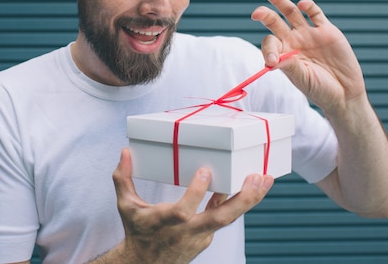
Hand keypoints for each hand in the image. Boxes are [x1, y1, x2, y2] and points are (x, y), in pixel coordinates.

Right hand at [111, 148, 272, 263]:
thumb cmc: (137, 230)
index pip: (184, 210)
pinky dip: (236, 201)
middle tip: (256, 178)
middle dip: (242, 199)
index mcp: (165, 222)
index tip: (205, 171)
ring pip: (228, 218)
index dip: (195, 193)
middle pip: (220, 218)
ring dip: (249, 199)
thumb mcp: (125, 204)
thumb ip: (123, 178)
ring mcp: (200, 236)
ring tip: (265, 179)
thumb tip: (124, 151)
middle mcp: (186, 231)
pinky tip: (250, 184)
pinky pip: (223, 216)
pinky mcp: (207, 236)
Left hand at [251, 0, 366, 116]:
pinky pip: (315, 14)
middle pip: (275, 22)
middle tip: (256, 13)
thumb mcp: (303, 79)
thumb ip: (290, 66)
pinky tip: (302, 4)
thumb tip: (273, 59)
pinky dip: (309, 6)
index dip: (268, 50)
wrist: (344, 93)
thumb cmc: (320, 90)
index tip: (272, 62)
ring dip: (280, 1)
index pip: (270, 44)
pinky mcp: (327, 30)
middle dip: (265, 15)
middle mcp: (293, 41)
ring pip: (291, 12)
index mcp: (283, 54)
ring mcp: (309, 34)